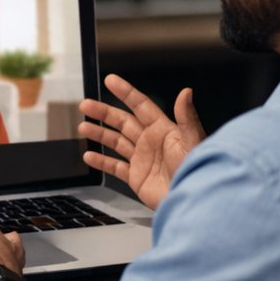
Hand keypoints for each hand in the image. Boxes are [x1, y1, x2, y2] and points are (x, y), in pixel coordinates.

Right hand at [78, 73, 205, 210]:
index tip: (110, 80)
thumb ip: (187, 117)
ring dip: (99, 134)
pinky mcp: (137, 177)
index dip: (125, 92)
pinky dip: (101, 161)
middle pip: (123, 122)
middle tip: (85, 105)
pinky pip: (115, 167)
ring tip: (83, 127)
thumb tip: (186, 92)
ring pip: (116, 142)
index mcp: (163, 130)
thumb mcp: (192, 141)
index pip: (141, 106)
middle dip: (103, 113)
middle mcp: (151, 142)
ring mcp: (142, 159)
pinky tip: (89, 156)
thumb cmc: (196, 171)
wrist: (191, 200)